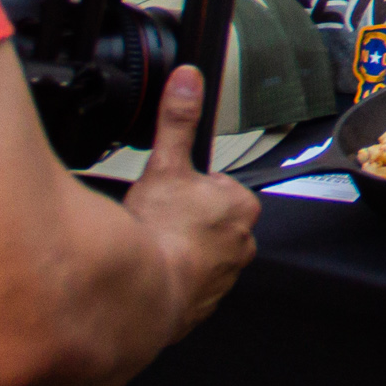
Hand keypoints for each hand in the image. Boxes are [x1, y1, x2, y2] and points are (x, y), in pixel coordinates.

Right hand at [122, 67, 258, 342]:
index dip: (186, 189)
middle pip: (207, 221)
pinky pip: (187, 285)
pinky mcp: (203, 305)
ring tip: (151, 247)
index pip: (216, 188)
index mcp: (241, 206)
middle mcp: (243, 244)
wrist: (142, 296)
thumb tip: (188, 80)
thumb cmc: (159, 233)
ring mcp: (224, 278)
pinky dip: (171, 279)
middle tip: (155, 222)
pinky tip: (152, 272)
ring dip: (175, 250)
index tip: (167, 197)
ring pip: (197, 254)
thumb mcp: (166, 165)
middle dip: (182, 221)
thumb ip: (177, 122)